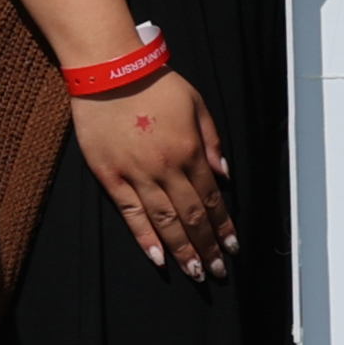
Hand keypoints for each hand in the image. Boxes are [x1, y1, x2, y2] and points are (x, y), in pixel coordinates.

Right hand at [72, 74, 234, 277]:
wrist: (110, 72)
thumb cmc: (156, 84)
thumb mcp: (197, 104)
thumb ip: (212, 142)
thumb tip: (225, 175)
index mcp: (190, 151)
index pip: (213, 199)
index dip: (224, 226)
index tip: (232, 247)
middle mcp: (167, 169)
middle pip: (192, 217)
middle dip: (207, 247)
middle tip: (217, 272)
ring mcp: (137, 175)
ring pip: (164, 222)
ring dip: (182, 250)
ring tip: (195, 272)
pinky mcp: (110, 177)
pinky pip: (130, 214)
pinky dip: (145, 237)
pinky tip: (158, 257)